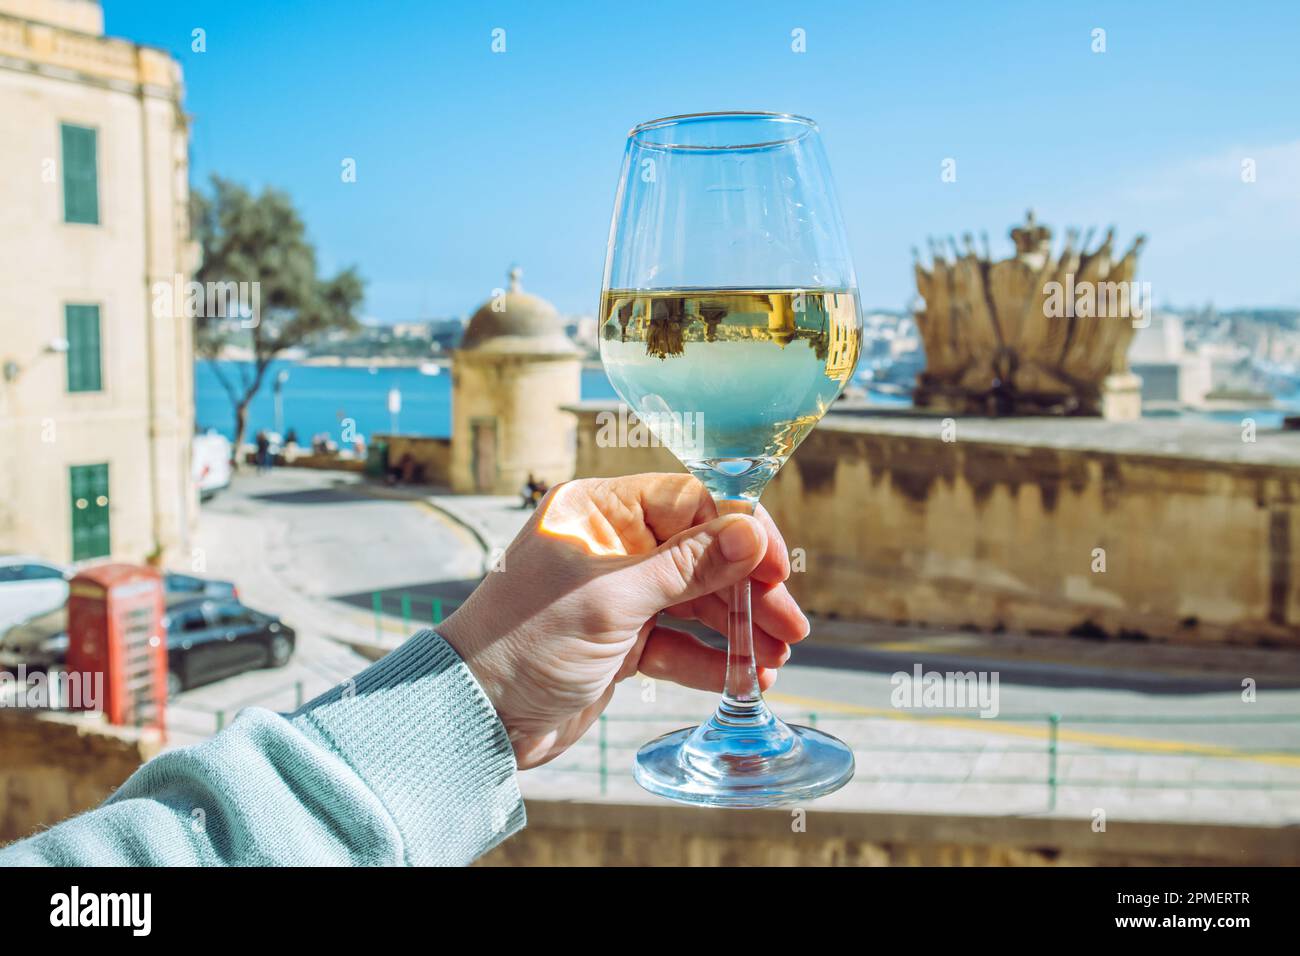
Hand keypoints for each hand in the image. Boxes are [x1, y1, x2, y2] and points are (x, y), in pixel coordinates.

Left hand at [437, 473, 808, 768]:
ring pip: (696, 602)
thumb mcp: (612, 602)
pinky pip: (679, 642)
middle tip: (790, 625)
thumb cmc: (523, 645)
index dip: (740, 533)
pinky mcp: (620, 641)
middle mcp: (612, 547)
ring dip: (738, 630)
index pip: (690, 503)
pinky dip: (711, 660)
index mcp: (599, 512)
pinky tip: (743, 677)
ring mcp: (618, 595)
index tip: (776, 569)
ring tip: (775, 659)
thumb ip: (687, 568)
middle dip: (748, 591)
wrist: (475, 718)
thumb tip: (751, 534)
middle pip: (702, 554)